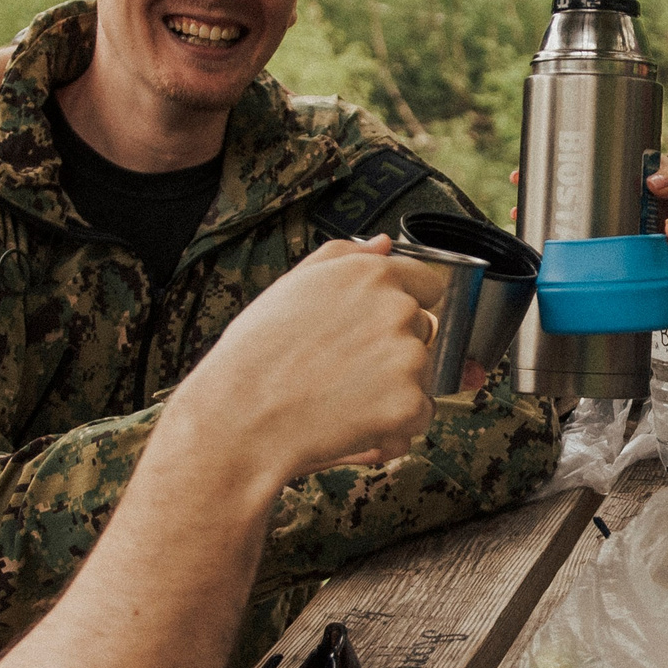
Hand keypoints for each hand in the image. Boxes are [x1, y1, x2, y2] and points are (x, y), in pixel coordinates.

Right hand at [181, 237, 441, 480]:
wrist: (240, 416)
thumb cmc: (257, 353)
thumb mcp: (292, 285)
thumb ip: (345, 257)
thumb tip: (385, 244)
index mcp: (372, 274)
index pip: (426, 285)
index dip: (401, 307)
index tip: (373, 329)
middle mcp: (397, 309)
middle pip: (422, 330)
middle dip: (393, 348)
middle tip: (342, 367)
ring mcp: (407, 357)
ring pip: (422, 372)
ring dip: (395, 386)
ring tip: (342, 395)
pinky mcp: (408, 402)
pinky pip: (419, 414)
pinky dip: (395, 423)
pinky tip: (354, 419)